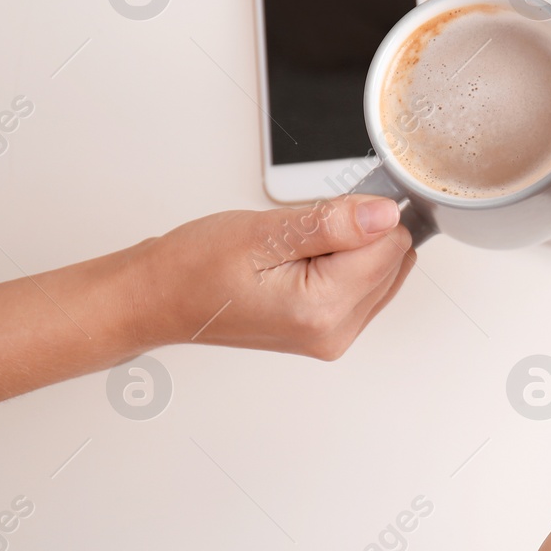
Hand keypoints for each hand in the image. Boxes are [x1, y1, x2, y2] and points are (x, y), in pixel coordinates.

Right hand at [135, 195, 415, 358]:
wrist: (158, 300)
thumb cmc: (193, 269)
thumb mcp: (264, 232)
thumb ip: (334, 223)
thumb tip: (386, 214)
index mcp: (322, 310)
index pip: (390, 245)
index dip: (361, 216)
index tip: (322, 214)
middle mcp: (334, 332)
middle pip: (392, 259)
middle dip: (358, 234)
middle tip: (300, 234)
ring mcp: (333, 336)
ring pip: (383, 271)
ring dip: (351, 249)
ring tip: (296, 249)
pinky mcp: (328, 331)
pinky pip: (365, 285)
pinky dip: (344, 264)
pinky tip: (303, 261)